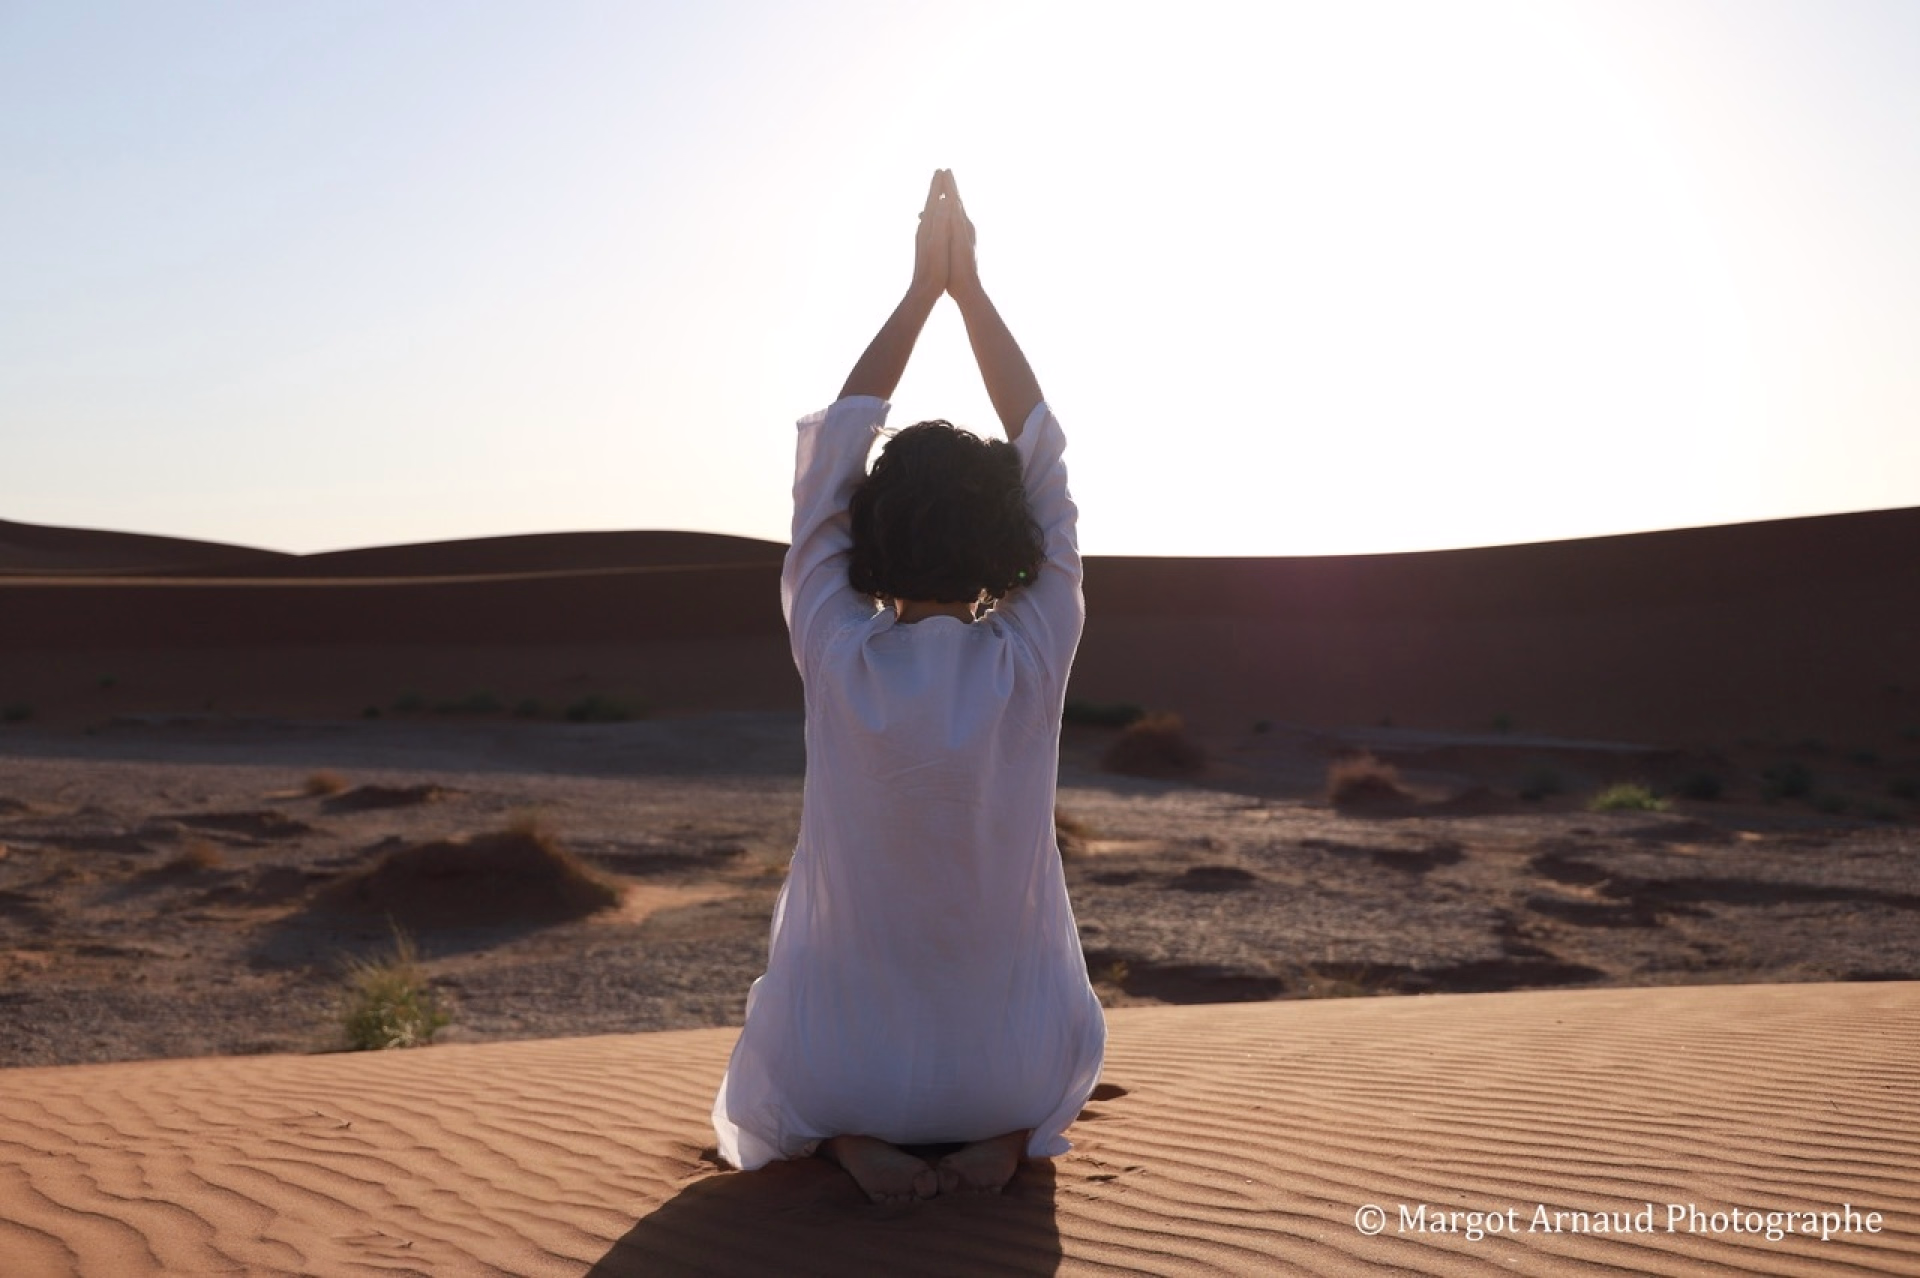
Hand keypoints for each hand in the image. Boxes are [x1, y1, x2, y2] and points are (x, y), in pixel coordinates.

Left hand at [911, 169, 955, 300]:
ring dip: (935, 202)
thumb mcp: (939, 243)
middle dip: (936, 189)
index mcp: (928, 226)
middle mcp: (923, 229)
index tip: (942, 169)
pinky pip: (931, 225)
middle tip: (940, 174)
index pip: (933, 200)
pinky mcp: (925, 246)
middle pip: (930, 204)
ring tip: (938, 193)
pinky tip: (934, 221)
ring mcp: (923, 238)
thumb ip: (941, 221)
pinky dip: (934, 217)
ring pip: (930, 214)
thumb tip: (944, 201)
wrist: (924, 289)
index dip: (938, 185)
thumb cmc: (934, 268)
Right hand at [945, 171, 980, 300]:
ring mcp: (963, 237)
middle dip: (949, 189)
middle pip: (955, 204)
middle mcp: (965, 228)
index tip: (944, 169)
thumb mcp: (957, 242)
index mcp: (963, 225)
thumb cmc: (960, 266)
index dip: (949, 185)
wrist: (968, 288)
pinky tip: (937, 224)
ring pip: (951, 215)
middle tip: (945, 174)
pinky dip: (942, 220)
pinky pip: (949, 227)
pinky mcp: (959, 245)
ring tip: (938, 196)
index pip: (955, 199)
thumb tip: (951, 201)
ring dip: (944, 204)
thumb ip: (954, 221)